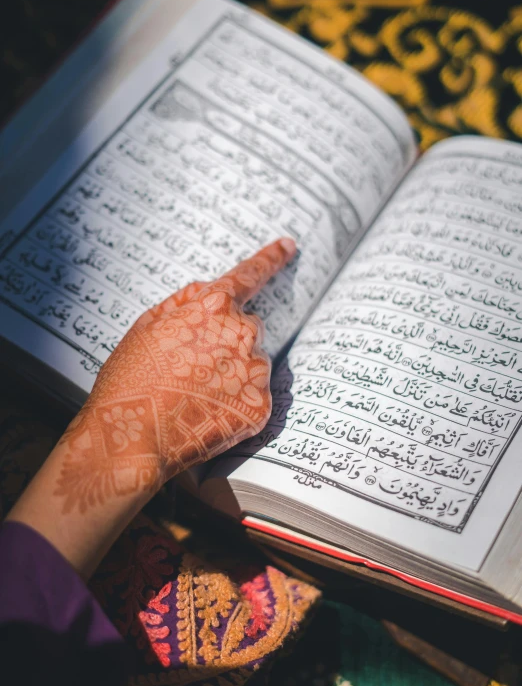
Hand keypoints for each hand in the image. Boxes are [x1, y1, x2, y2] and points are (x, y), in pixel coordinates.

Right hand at [53, 238, 295, 512]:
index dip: (271, 258)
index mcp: (213, 306)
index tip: (290, 246)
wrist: (130, 440)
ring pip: (252, 364)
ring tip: (194, 397)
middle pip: (247, 328)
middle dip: (227, 342)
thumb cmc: (130, 380)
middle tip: (191, 368)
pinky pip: (254, 398)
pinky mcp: (260, 406)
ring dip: (233, 375)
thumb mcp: (146, 325)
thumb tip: (213, 290)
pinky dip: (236, 405)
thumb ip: (185, 301)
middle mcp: (241, 332)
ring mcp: (254, 371)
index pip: (250, 274)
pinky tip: (206, 415)